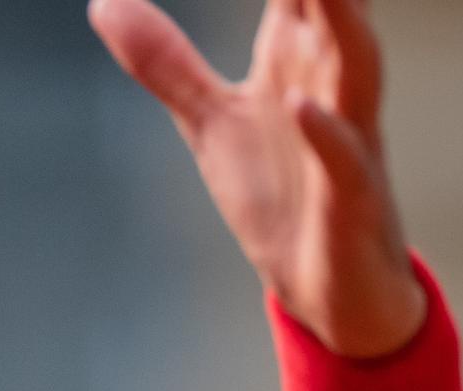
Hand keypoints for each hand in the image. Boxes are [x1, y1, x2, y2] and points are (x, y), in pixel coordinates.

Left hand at [89, 0, 424, 357]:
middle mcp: (331, 87)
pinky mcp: (349, 202)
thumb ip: (165, 62)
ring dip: (344, 24)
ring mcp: (347, 143)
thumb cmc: (282, 194)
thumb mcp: (209, 122)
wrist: (325, 290)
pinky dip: (328, 136)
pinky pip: (345, 163)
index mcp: (298, 60)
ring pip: (357, 70)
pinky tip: (302, 110)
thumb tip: (105, 3)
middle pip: (331, 8)